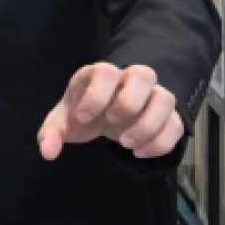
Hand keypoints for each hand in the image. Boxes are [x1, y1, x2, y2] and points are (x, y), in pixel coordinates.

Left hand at [38, 63, 183, 160]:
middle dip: (129, 102)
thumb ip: (51, 133)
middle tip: (111, 123)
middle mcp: (130, 80)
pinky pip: (176, 124)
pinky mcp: (165, 116)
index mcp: (101, 75)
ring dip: (149, 124)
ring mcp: (151, 96)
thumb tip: (48, 152)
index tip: (83, 117)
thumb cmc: (84, 113)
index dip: (96, 94)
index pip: (105, 71)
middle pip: (144, 74)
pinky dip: (161, 142)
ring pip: (166, 98)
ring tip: (126, 144)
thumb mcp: (64, 121)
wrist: (104, 116)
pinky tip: (140, 153)